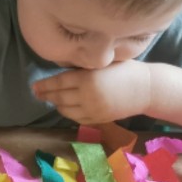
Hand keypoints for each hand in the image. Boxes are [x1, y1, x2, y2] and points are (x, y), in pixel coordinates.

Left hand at [31, 61, 152, 125]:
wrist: (146, 89)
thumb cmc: (126, 70)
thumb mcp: (104, 63)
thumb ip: (84, 68)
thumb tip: (64, 69)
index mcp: (88, 78)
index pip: (59, 82)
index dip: (45, 85)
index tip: (35, 86)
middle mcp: (87, 95)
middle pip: (60, 97)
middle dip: (47, 95)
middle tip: (37, 93)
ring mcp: (92, 109)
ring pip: (66, 110)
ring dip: (56, 104)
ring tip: (50, 99)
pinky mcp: (98, 119)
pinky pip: (77, 118)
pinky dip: (68, 113)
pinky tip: (65, 107)